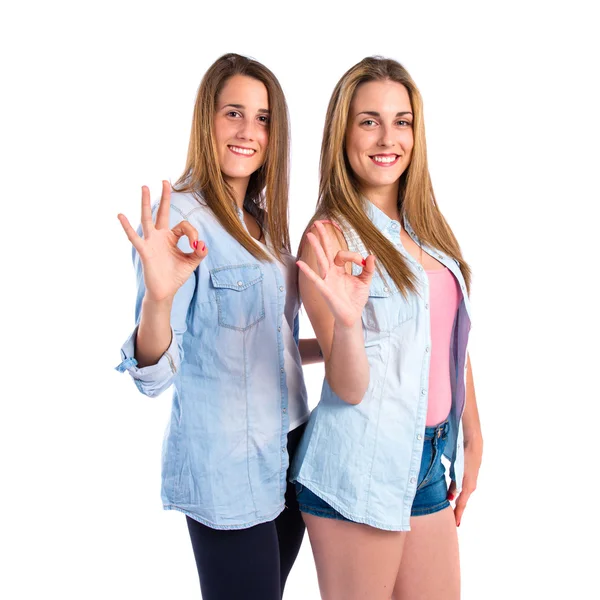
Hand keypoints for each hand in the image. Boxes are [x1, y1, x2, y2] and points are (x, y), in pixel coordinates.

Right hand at [118, 181, 207, 302]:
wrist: (165, 292)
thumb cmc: (175, 275)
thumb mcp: (191, 262)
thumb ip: (199, 252)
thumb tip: (202, 244)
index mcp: (171, 238)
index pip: (183, 226)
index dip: (192, 233)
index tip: (196, 245)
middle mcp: (160, 236)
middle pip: (162, 212)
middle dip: (165, 197)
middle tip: (164, 181)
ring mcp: (151, 242)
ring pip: (148, 218)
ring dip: (147, 203)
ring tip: (145, 187)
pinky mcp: (144, 251)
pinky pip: (134, 237)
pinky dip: (127, 226)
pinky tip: (120, 215)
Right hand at [297, 221, 375, 327]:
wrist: (351, 316)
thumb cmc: (356, 299)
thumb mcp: (365, 282)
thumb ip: (368, 269)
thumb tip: (371, 255)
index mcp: (340, 269)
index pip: (343, 254)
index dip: (354, 255)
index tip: (362, 262)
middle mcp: (332, 272)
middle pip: (326, 250)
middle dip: (323, 237)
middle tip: (318, 223)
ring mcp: (327, 279)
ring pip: (320, 260)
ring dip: (315, 247)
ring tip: (309, 235)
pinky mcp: (325, 289)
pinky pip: (315, 278)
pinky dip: (307, 271)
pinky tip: (299, 263)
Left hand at [447, 436, 482, 526]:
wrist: (472, 442)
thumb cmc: (464, 454)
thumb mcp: (457, 471)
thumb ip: (454, 484)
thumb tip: (451, 498)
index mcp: (468, 485)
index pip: (462, 503)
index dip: (458, 514)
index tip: (455, 524)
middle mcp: (470, 484)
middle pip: (462, 501)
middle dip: (457, 510)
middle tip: (452, 521)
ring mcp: (470, 479)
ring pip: (462, 494)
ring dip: (457, 501)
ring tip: (451, 510)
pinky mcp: (468, 474)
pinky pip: (462, 487)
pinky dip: (457, 492)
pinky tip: (452, 494)